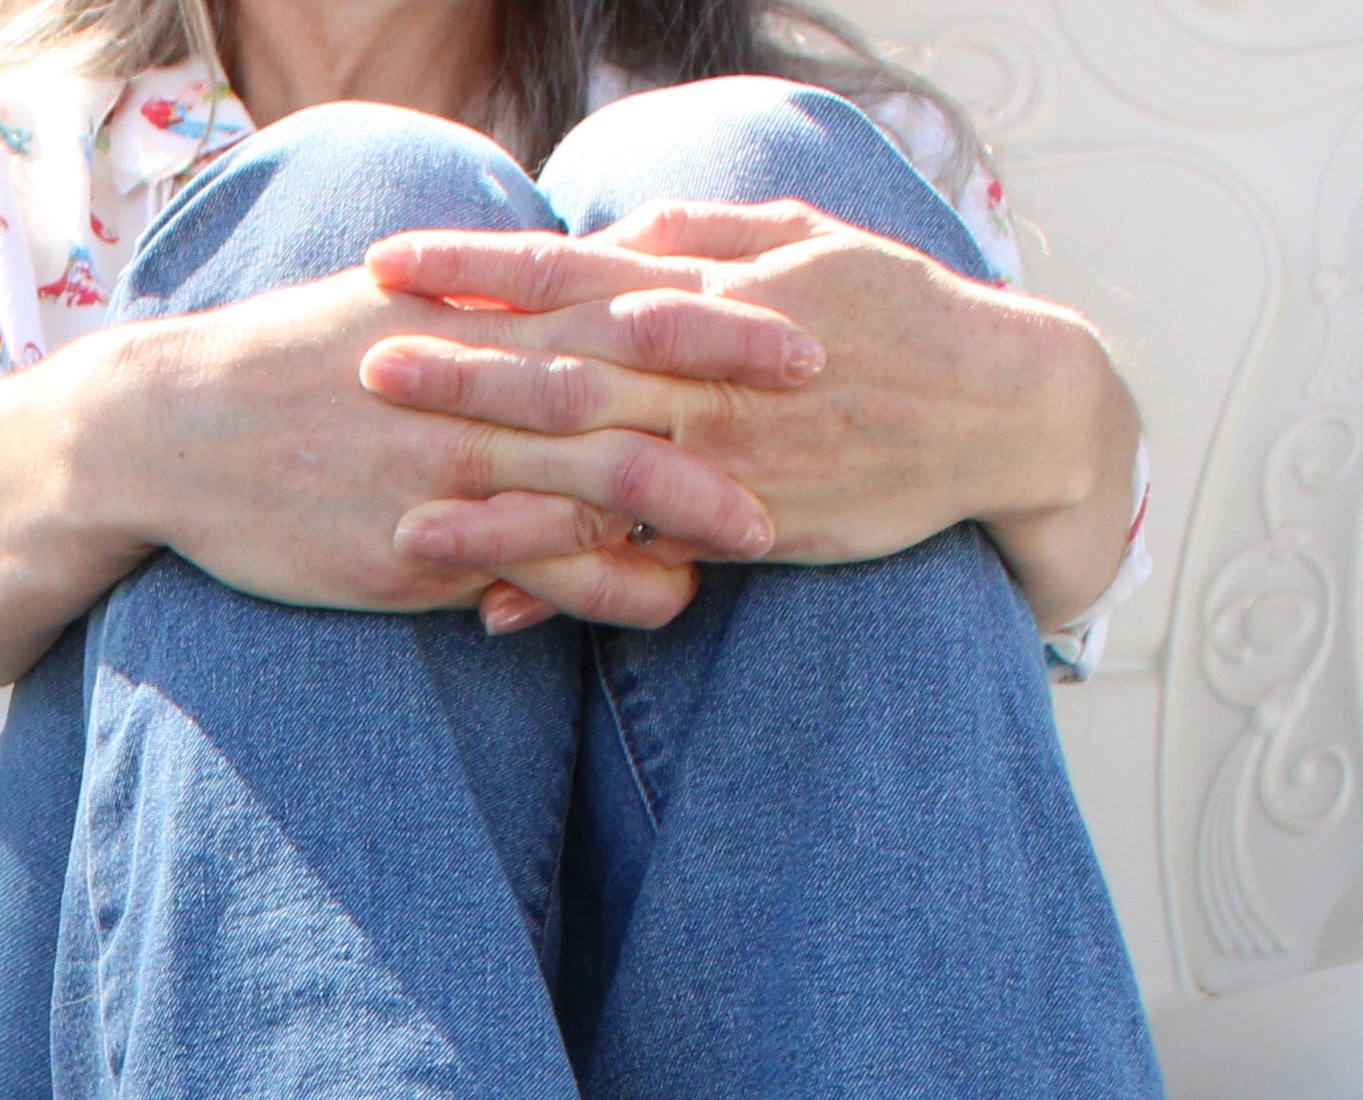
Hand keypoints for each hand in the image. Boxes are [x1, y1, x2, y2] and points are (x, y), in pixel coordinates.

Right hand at [95, 261, 793, 630]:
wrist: (177, 431)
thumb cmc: (288, 372)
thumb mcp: (391, 310)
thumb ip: (485, 306)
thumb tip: (557, 291)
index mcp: (476, 315)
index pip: (617, 291)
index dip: (712, 292)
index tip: (798, 289)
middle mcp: (474, 379)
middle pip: (627, 368)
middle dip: (729, 374)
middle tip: (828, 379)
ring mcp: (449, 462)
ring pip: (594, 474)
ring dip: (690, 499)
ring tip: (773, 524)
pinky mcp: (417, 542)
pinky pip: (534, 568)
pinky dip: (608, 587)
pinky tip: (671, 604)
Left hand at [359, 205, 1139, 634]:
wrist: (1002, 408)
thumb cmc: (899, 320)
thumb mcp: (801, 247)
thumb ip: (698, 238)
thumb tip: (610, 232)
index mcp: (707, 290)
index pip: (568, 267)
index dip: (476, 265)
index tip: (390, 260)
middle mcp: (705, 368)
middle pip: (557, 364)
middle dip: (457, 367)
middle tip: (360, 365)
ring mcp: (724, 451)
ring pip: (588, 469)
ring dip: (492, 489)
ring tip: (400, 507)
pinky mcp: (749, 525)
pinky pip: (640, 560)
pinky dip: (566, 582)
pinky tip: (493, 605)